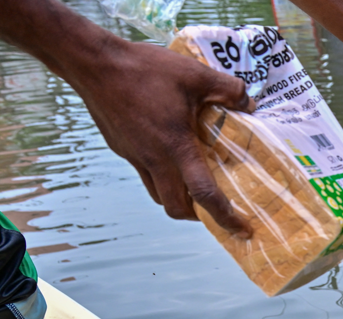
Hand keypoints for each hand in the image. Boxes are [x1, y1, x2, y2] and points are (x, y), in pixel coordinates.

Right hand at [66, 40, 252, 232]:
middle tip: (217, 209)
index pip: (204, 194)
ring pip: (158, 194)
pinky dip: (162, 177)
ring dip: (179, 199)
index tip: (242, 230)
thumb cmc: (144, 69)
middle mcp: (154, 159)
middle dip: (199, 216)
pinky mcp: (123, 148)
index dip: (225, 216)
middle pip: (176, 208)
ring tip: (196, 187)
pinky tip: (171, 157)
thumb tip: (249, 103)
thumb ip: (229, 90)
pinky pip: (145, 174)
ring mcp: (135, 156)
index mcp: (176, 147)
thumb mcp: (196, 75)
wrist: (93, 64)